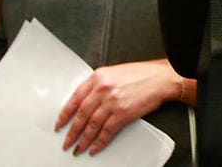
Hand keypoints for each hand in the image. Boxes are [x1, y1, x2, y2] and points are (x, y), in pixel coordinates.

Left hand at [55, 59, 192, 154]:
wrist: (161, 78)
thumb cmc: (141, 74)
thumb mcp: (114, 73)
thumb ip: (99, 85)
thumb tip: (86, 101)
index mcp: (98, 77)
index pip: (75, 98)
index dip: (65, 115)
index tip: (60, 124)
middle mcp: (102, 89)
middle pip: (81, 114)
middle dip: (72, 131)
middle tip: (67, 141)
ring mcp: (112, 101)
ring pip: (91, 125)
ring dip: (83, 139)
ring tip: (79, 148)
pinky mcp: (123, 113)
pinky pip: (106, 131)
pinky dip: (99, 142)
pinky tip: (95, 147)